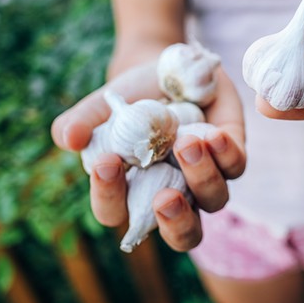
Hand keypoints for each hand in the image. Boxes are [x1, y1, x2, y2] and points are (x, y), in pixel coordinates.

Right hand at [51, 60, 245, 250]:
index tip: (106, 163)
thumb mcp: (104, 104)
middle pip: (183, 235)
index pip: (116, 212)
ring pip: (215, 200)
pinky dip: (226, 154)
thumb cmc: (132, 95)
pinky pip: (235, 166)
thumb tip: (67, 138)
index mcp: (132, 191)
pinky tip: (214, 134)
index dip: (109, 197)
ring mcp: (205, 176)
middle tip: (164, 199)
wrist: (170, 67)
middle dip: (176, 223)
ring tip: (186, 142)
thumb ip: (83, 120)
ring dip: (202, 177)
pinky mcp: (231, 154)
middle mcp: (173, 193)